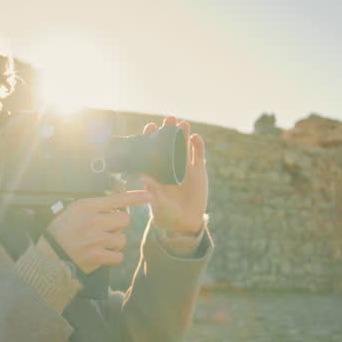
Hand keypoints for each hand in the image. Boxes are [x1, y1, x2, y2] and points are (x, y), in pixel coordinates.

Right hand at [45, 191, 149, 273]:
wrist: (48, 258)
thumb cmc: (60, 233)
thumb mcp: (71, 211)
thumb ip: (93, 206)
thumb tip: (115, 204)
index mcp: (85, 207)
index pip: (116, 199)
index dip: (135, 197)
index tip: (148, 195)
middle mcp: (92, 221)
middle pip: (124, 220)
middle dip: (119, 225)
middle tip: (107, 229)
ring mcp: (96, 240)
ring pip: (122, 239)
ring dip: (115, 242)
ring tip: (101, 244)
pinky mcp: (97, 257)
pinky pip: (118, 256)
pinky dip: (113, 257)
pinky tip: (103, 255)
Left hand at [141, 116, 207, 235]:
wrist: (185, 223)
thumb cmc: (166, 214)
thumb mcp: (157, 203)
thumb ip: (152, 190)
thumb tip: (142, 175)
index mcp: (156, 171)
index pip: (153, 150)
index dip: (151, 137)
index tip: (150, 127)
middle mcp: (170, 166)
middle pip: (169, 143)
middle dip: (169, 130)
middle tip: (169, 118)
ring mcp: (185, 167)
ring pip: (184, 146)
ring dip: (184, 134)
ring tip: (183, 124)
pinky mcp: (198, 171)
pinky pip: (198, 155)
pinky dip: (198, 145)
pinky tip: (195, 138)